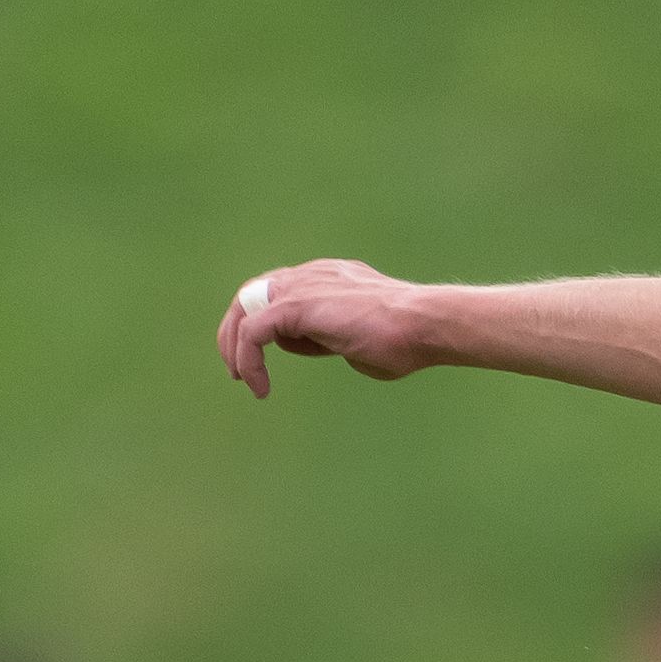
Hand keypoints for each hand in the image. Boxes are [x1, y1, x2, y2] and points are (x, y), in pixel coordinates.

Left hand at [218, 257, 437, 395]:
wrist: (425, 324)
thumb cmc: (408, 340)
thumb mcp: (364, 339)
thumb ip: (342, 338)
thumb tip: (339, 348)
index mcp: (329, 278)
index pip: (280, 294)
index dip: (265, 326)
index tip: (263, 359)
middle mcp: (311, 274)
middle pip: (252, 295)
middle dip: (237, 333)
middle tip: (237, 369)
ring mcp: (302, 286)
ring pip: (244, 309)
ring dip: (235, 346)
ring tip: (243, 379)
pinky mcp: (295, 306)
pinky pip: (252, 333)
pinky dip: (248, 360)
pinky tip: (260, 386)